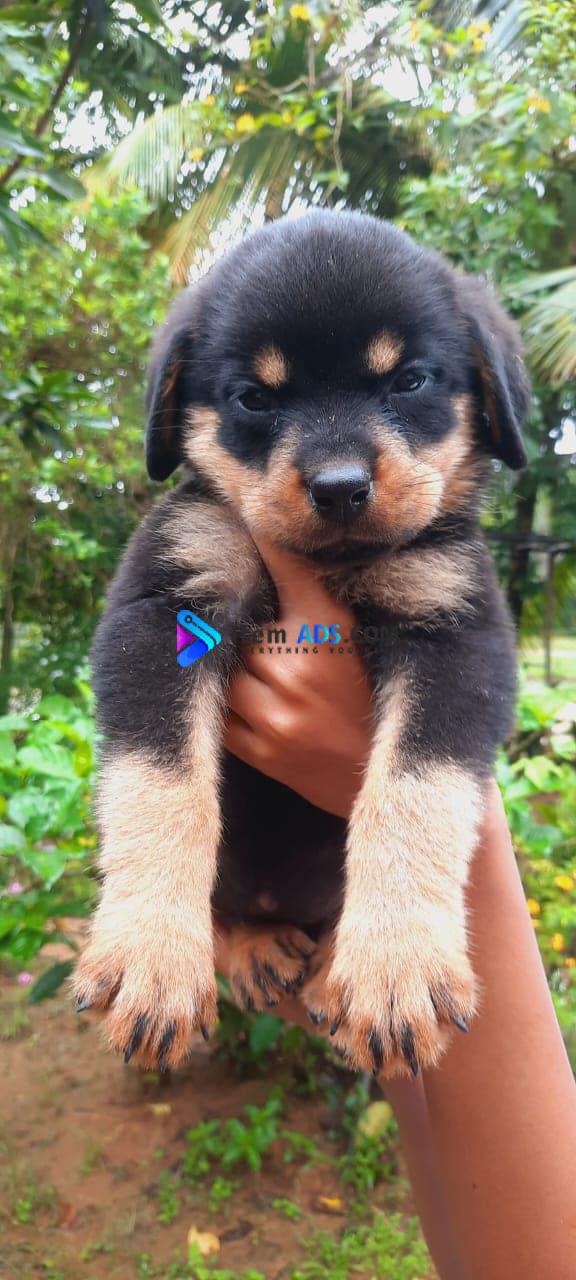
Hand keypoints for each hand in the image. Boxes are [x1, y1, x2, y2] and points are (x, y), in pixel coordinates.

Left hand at [223, 538, 373, 816]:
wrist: (380, 781)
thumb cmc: (372, 700)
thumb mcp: (358, 640)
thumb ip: (318, 600)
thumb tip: (281, 548)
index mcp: (330, 632)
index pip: (286, 570)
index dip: (265, 540)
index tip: (251, 515)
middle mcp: (298, 668)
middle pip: (242, 621)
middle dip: (241, 616)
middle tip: (240, 609)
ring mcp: (274, 713)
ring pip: (224, 664)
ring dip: (228, 659)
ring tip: (239, 653)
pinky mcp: (259, 750)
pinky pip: (220, 710)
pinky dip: (223, 697)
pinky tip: (237, 692)